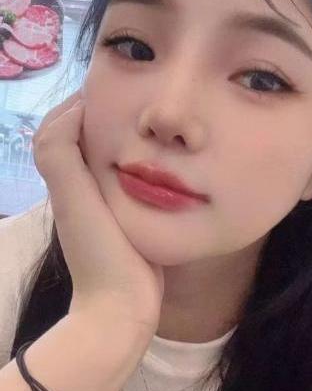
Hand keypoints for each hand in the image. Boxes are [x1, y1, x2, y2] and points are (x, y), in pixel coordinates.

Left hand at [32, 89, 164, 333]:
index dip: (81, 101)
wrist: (122, 306)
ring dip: (129, 137)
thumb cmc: (99, 250)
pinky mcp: (132, 221)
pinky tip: (171, 161)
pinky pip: (136, 180)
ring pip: (115, 158)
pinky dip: (146, 164)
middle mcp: (83, 190)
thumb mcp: (73, 197)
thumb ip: (62, 153)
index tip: (113, 84)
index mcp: (66, 179)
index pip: (63, 125)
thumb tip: (77, 108)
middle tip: (140, 97)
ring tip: (157, 121)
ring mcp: (107, 207)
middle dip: (107, 114)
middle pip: (88, 139)